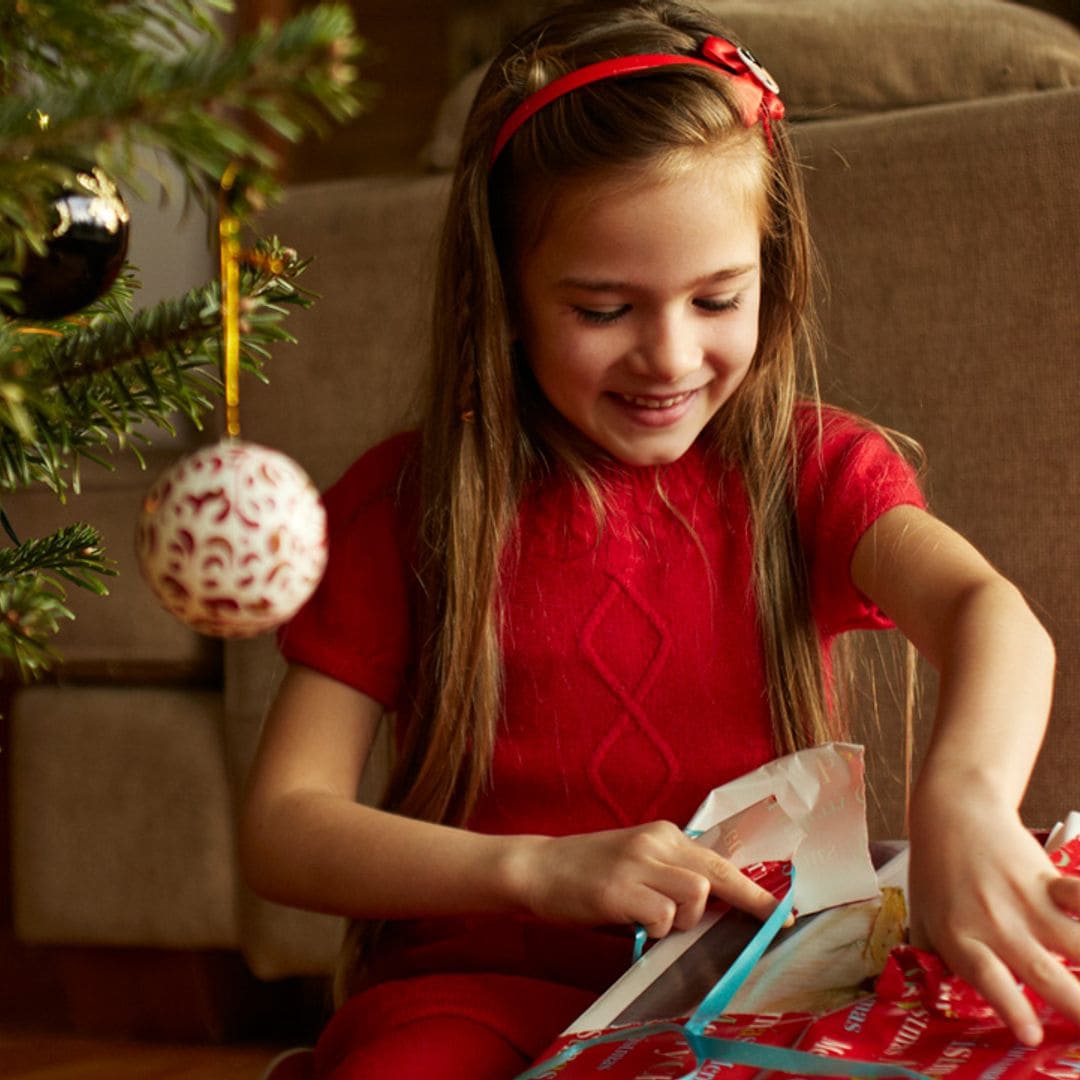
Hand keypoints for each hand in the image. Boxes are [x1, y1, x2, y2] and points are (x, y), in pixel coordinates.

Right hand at [508, 820, 783, 938]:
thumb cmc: (588, 871)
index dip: (753, 889)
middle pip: (716, 875)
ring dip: (685, 919)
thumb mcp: (636, 861)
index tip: (781, 911)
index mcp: (663, 835)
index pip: (718, 861)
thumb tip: (715, 904)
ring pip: (695, 895)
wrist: (537, 868)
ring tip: (657, 921)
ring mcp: (636, 865)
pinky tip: (634, 924)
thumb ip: (671, 874)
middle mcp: (654, 843)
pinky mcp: (618, 890)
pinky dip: (657, 928)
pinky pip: (662, 916)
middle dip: (749, 901)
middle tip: (772, 922)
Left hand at [908, 790, 1079, 1045]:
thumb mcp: (921, 918)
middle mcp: (995, 923)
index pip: (987, 977)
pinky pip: (1078, 896)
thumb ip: (931, 960)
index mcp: (960, 938)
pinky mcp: (1046, 879)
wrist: (952, 815)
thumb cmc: (935, 873)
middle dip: (1076, 1006)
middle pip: (1041, 971)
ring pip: (1074, 943)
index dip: (1011, 1007)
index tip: (1033, 1037)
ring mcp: (1024, 901)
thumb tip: (939, 1003)